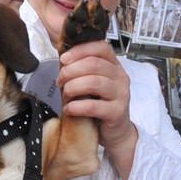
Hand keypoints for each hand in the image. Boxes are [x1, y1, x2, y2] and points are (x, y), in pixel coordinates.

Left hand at [58, 40, 137, 176]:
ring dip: (73, 87)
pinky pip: (93, 106)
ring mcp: (121, 94)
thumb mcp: (91, 83)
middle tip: (59, 81)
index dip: (80, 50)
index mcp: (114, 66)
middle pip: (94, 64)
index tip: (63, 59)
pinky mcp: (117, 112)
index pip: (101, 47)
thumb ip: (80, 69)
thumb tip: (59, 52)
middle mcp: (120, 77)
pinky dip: (76, 107)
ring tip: (65, 95)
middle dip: (71, 71)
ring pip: (94, 82)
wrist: (116, 132)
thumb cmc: (100, 104)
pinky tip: (69, 110)